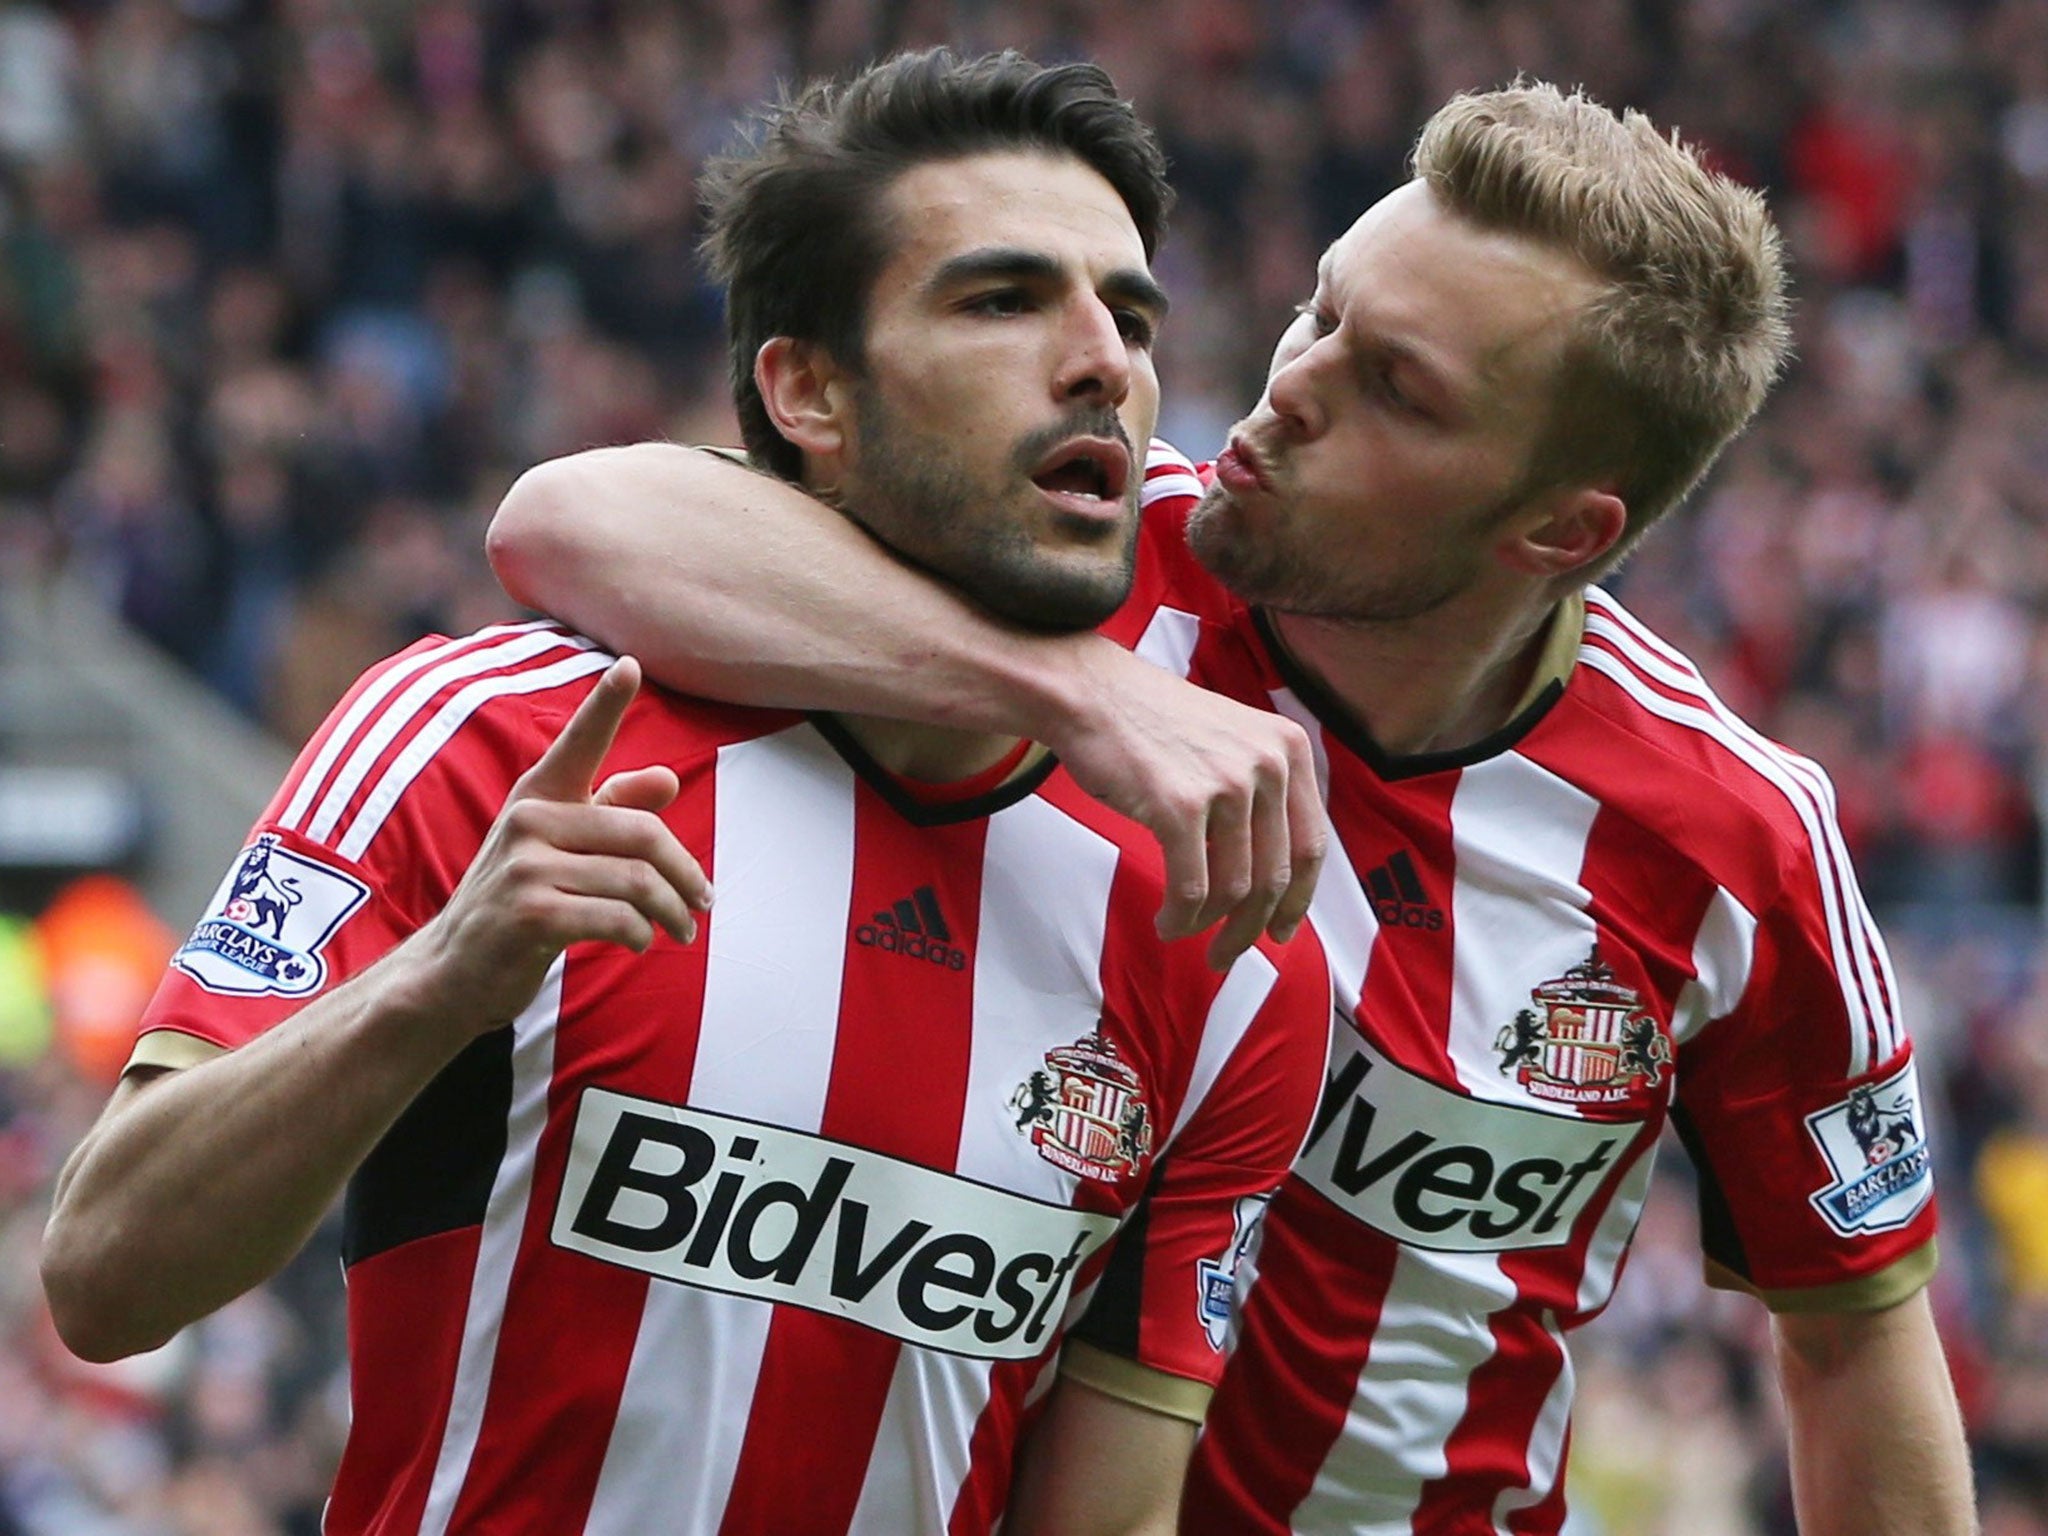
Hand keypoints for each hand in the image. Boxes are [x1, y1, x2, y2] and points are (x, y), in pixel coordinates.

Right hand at [409, 657, 711, 1032]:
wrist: (453, 970)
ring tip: (681, 931)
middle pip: (643, 833)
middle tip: (703, 902)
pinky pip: (617, 918)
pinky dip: (640, 936)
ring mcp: (525, 866)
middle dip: (685, 874)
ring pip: (637, 881)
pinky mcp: (530, 914)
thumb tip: (666, 778)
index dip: (606, 703)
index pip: (579, 743)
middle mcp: (529, 820)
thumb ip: (612, 811)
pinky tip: (638, 944)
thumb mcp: (561, 850)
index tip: (630, 665)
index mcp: (538, 797)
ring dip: (672, 913)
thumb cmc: (519, 903)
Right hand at [1047, 642, 1325, 969]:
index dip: (1298, 900)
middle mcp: (1268, 764)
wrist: (1091, 695)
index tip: (1280, 931)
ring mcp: (1227, 785)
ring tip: (1182, 933)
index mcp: (1290, 749)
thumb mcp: (1233, 742)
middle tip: (1226, 955)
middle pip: (1275, 875)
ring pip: (1235, 888)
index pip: (1311, 845)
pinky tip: (1166, 923)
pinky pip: (1191, 888)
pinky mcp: (1180, 806)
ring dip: (1208, 926)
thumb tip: (1274, 879)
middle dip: (1250, 928)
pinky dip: (1180, 918)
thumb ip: (1263, 793)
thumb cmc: (1153, 726)